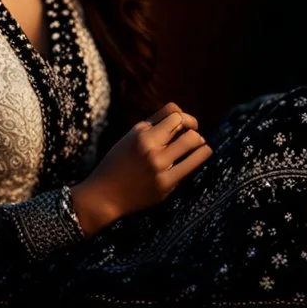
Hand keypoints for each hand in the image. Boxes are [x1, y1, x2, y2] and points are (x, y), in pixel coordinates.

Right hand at [76, 102, 212, 226]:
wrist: (104, 195)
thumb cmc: (119, 164)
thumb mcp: (130, 138)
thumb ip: (152, 126)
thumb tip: (180, 115)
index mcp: (140, 131)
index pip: (173, 111)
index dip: (184, 116)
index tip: (186, 125)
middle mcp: (148, 144)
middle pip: (183, 122)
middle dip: (193, 126)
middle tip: (194, 136)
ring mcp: (158, 164)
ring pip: (192, 139)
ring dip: (199, 141)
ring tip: (199, 145)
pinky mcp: (165, 183)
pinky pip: (193, 163)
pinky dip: (202, 154)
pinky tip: (203, 154)